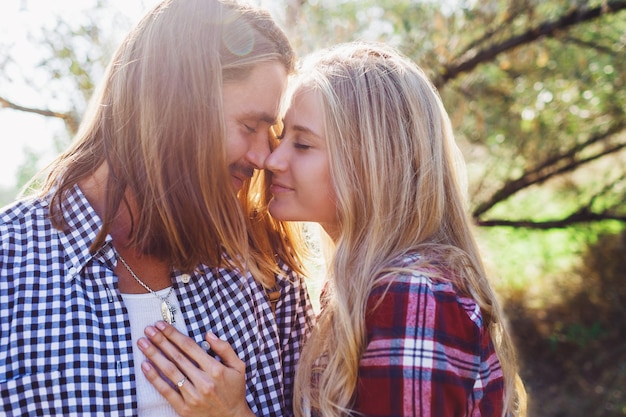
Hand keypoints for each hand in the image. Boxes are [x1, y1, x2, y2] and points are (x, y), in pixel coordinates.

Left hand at [137, 321, 254, 416]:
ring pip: (169, 371)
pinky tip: (145, 366)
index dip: (173, 334)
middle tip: (148, 329)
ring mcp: (192, 396)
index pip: (189, 347)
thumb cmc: (235, 391)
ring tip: (143, 343)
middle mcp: (203, 381)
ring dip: (154, 355)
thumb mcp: (239, 367)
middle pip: (177, 356)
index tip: (162, 325)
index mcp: (215, 369)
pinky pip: (166, 391)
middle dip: (160, 340)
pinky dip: (154, 378)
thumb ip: (225, 349)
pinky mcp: (184, 408)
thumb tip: (209, 334)